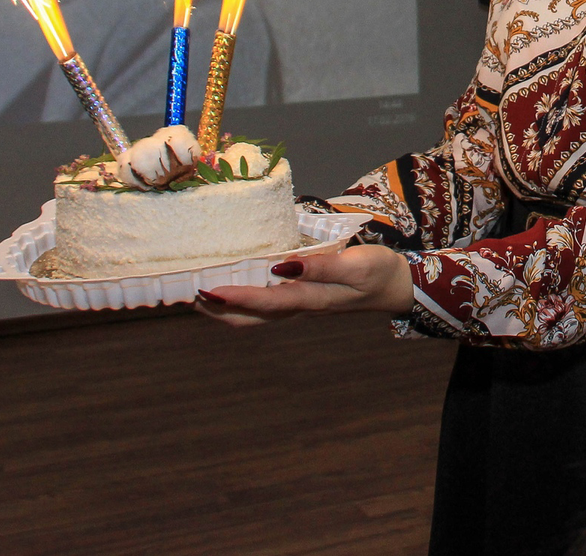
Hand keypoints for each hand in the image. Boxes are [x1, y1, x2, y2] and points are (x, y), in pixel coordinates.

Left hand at [192, 242, 415, 326]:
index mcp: (310, 300)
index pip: (265, 302)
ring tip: (200, 296)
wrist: (395, 286)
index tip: (208, 291)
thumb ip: (320, 268)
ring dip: (226, 310)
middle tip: (190, 296)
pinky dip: (242, 302)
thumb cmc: (376, 272)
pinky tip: (234, 289)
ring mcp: (299, 307)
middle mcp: (299, 308)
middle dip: (219, 311)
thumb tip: (283, 267)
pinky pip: (264, 307)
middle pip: (250, 319)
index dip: (235, 298)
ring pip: (254, 317)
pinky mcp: (301, 301)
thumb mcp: (354, 265)